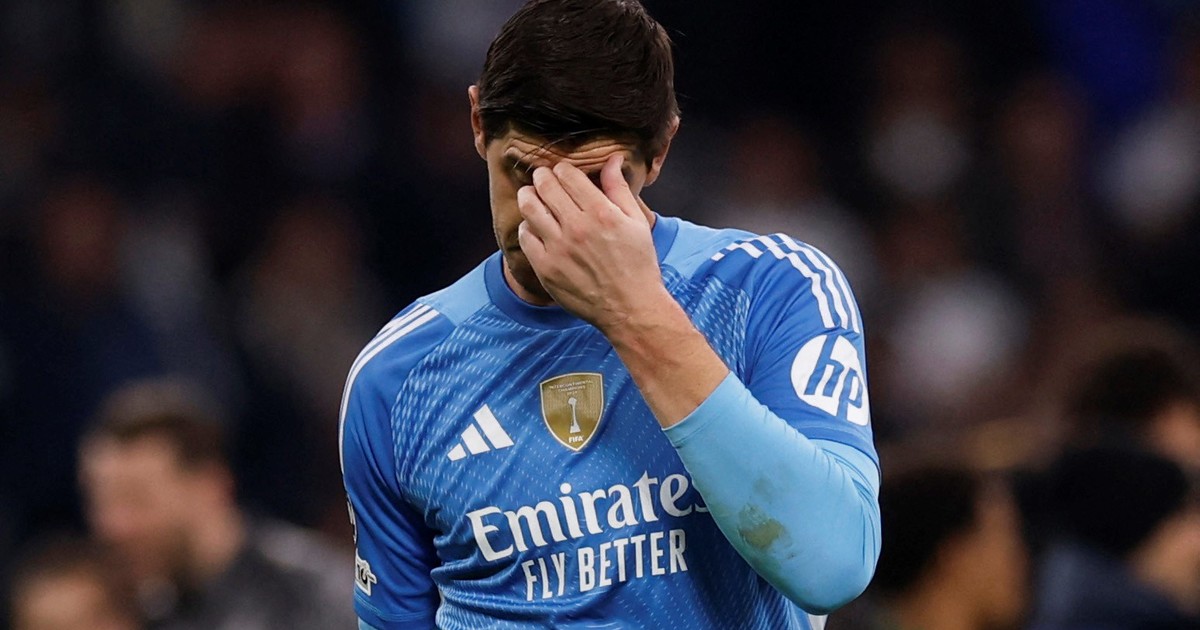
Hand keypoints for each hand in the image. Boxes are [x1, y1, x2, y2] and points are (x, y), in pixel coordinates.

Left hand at [516, 154, 669, 331]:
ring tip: (532, 197)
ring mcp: (559, 249)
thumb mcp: (636, 222)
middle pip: (544, 186)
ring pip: (529, 207)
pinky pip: (525, 236)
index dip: (562, 169)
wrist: (630, 308)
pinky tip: (535, 227)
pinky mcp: (546, 268)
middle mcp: (577, 228)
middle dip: (542, 177)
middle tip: (543, 179)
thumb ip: (619, 188)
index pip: (567, 174)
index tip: (563, 173)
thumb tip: (612, 158)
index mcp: (601, 212)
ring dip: (528, 196)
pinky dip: (527, 227)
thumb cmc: (638, 264)